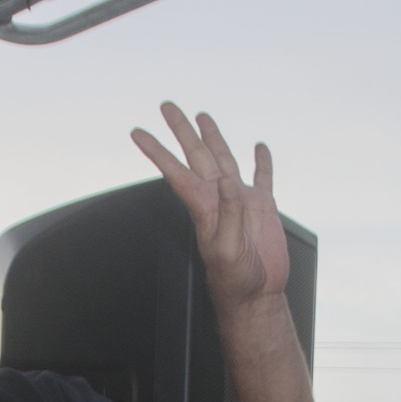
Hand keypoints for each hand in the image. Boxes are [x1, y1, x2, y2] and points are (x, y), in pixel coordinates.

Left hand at [131, 103, 287, 314]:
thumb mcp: (228, 250)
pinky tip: (258, 147)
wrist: (256, 296)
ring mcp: (240, 200)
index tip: (137, 133)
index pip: (176, 171)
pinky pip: (263, 177)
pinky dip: (262, 161)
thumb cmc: (235, 280)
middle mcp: (218, 198)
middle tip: (166, 105)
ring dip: (213, 137)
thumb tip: (229, 182)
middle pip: (197, 156)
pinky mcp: (263, 207)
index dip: (157, 151)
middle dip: (181, 131)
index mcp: (204, 207)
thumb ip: (228, 215)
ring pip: (224, 159)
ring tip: (202, 116)